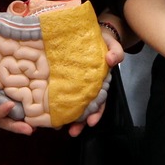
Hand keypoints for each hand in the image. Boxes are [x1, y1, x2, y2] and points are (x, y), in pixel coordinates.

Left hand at [65, 20, 128, 138]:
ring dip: (67, 116)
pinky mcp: (65, 78)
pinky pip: (62, 91)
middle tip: (72, 132)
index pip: (100, 101)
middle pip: (86, 108)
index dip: (96, 112)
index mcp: (100, 82)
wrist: (90, 32)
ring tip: (58, 127)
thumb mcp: (112, 44)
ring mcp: (77, 83)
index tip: (91, 123)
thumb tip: (112, 60)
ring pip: (73, 103)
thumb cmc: (103, 40)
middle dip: (80, 121)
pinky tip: (49, 109)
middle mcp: (89, 86)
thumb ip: (115, 52)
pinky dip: (56, 101)